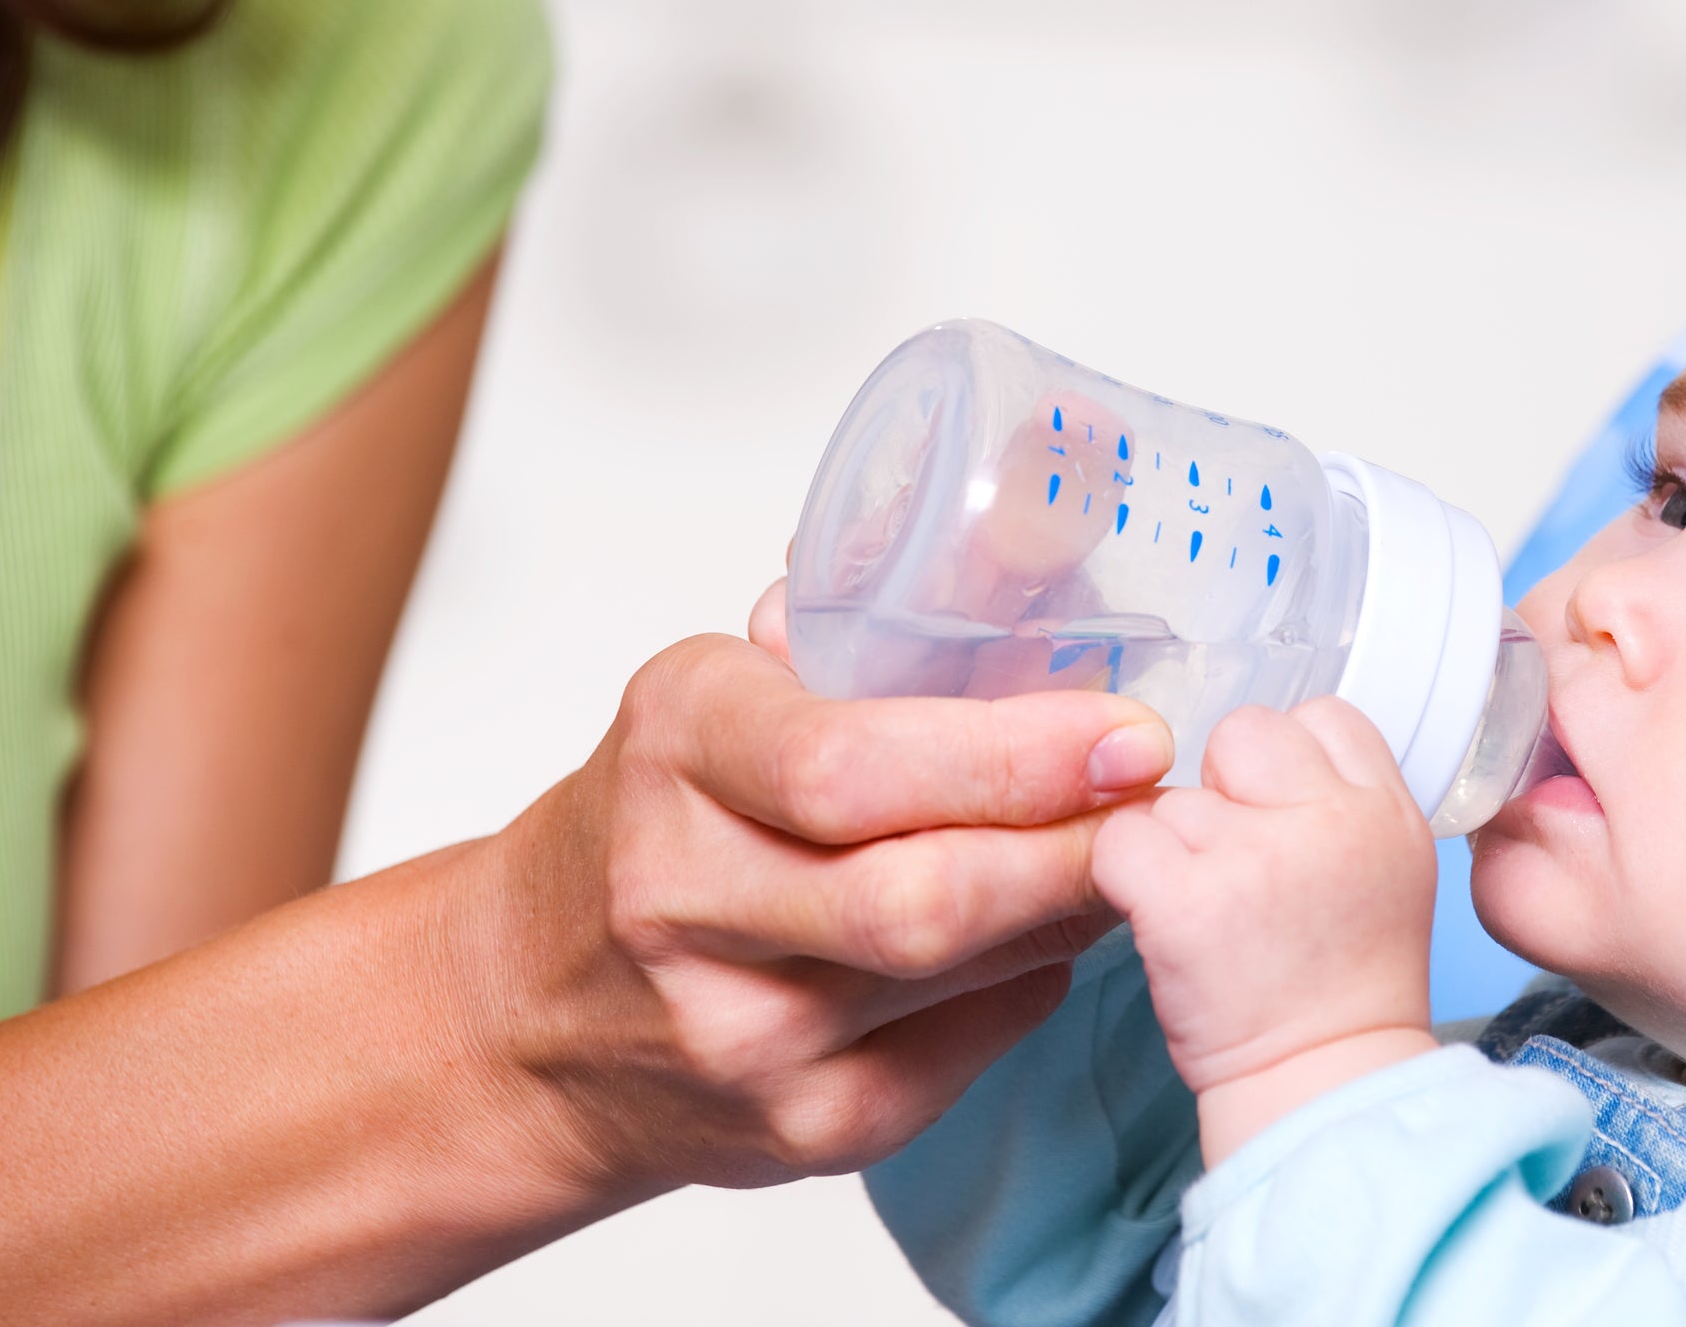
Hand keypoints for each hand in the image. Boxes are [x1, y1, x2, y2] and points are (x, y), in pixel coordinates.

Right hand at [457, 580, 1175, 1194]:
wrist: (525, 1012)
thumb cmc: (649, 823)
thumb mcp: (717, 695)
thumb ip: (854, 642)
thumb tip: (1039, 556)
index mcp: (676, 752)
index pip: (846, 768)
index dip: (1011, 755)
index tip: (1126, 730)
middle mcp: (686, 901)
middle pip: (920, 895)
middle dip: (1070, 844)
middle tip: (1161, 796)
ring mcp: (737, 1033)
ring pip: (958, 974)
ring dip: (1070, 906)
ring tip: (1128, 847)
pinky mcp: (797, 1130)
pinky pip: (967, 1050)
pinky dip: (1032, 978)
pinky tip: (1049, 929)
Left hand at [1091, 698, 1437, 1164]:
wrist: (1321, 1085)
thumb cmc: (1343, 986)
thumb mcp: (1388, 868)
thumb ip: (1340, 800)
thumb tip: (1262, 758)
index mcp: (1386, 809)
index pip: (1323, 718)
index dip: (1285, 764)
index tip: (1278, 819)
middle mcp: (1329, 820)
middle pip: (1243, 734)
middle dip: (1223, 789)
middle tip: (1232, 866)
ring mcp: (1254, 856)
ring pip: (1175, 799)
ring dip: (1174, 850)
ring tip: (1209, 916)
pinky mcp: (1183, 901)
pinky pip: (1120, 842)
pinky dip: (1125, 880)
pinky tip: (1160, 922)